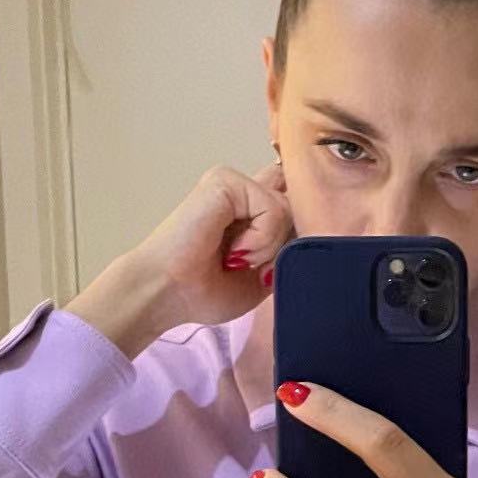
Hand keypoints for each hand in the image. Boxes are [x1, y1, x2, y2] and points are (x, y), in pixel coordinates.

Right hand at [65, 160, 293, 357]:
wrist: (167, 295)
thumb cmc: (203, 291)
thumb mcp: (263, 276)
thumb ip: (288, 250)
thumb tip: (310, 230)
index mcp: (249, 211)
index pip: (291, 197)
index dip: (301, 219)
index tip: (290, 246)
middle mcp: (242, 192)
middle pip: (297, 205)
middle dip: (285, 244)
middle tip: (250, 265)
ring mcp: (233, 184)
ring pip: (287, 208)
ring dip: (268, 247)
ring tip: (235, 259)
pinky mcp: (226, 182)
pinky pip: (273, 208)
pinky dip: (260, 239)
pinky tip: (232, 251)